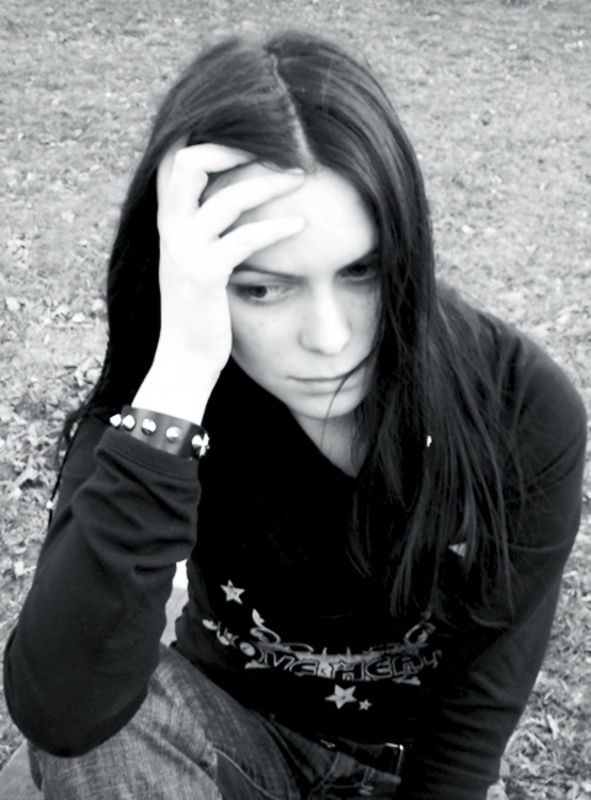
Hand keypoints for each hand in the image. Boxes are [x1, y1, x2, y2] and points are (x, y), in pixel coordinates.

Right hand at [132, 143, 305, 421]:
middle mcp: (170, 230)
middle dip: (233, 146)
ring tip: (300, 178)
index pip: (172, 160)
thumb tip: (234, 201)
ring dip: (266, 183)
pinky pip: (243, 240)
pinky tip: (301, 225)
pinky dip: (274, 228)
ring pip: (224, 198)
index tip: (247, 131)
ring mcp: (183, 251)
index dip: (203, 136)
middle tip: (277, 146)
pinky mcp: (204, 275)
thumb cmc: (200, 310)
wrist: (184, 359)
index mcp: (168, 222)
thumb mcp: (193, 260)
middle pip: (188, 161)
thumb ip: (204, 228)